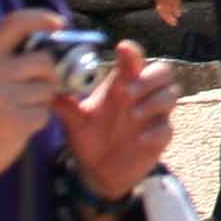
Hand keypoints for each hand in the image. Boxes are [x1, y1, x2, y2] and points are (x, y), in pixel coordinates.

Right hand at [0, 9, 79, 187]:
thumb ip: (6, 63)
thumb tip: (48, 47)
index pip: (14, 23)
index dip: (41, 18)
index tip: (59, 24)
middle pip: (44, 60)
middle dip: (49, 76)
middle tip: (36, 91)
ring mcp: (4, 97)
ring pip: (48, 89)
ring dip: (41, 103)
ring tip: (17, 113)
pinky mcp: (16, 121)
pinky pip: (45, 114)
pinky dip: (37, 122)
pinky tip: (16, 129)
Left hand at [52, 43, 176, 201]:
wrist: (98, 172)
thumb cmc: (89, 138)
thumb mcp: (75, 122)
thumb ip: (66, 107)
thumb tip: (49, 91)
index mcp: (121, 85)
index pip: (133, 60)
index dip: (132, 52)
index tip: (122, 48)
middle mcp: (142, 96)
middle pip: (163, 71)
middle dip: (149, 78)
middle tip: (127, 92)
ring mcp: (153, 116)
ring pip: (171, 94)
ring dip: (155, 101)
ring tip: (133, 115)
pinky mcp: (159, 137)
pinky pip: (167, 128)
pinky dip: (156, 131)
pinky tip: (140, 139)